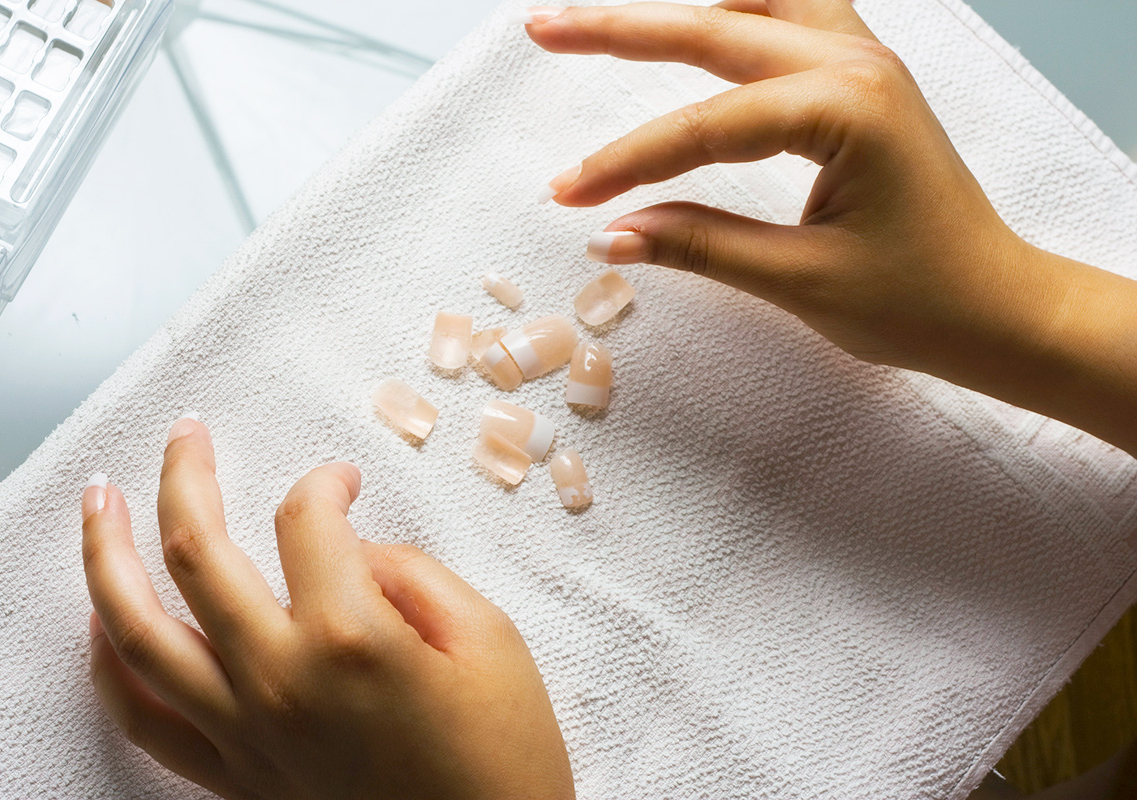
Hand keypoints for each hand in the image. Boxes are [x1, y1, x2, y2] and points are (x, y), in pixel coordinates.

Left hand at [81, 416, 573, 799]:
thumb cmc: (503, 754)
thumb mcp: (487, 636)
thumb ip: (409, 571)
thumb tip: (347, 549)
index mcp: (350, 637)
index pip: (305, 521)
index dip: (324, 483)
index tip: (343, 482)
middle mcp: (280, 679)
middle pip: (197, 552)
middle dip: (185, 475)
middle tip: (185, 434)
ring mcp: (245, 731)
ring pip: (139, 631)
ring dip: (106, 555)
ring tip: (97, 502)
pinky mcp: (235, 774)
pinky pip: (145, 719)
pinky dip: (109, 669)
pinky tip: (99, 627)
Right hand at [523, 0, 1136, 456]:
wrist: (999, 308)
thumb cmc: (920, 300)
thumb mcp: (801, 280)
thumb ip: (701, 246)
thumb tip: (612, 235)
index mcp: (846, 109)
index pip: (705, 125)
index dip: (627, 159)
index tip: (570, 196)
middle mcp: (856, 65)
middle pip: (717, 27)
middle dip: (623, 29)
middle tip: (544, 28)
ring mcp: (863, 63)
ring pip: (752, 6)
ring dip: (678, 11)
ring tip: (605, 18)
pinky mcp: (861, 80)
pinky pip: (789, 19)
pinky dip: (734, 14)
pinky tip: (698, 17)